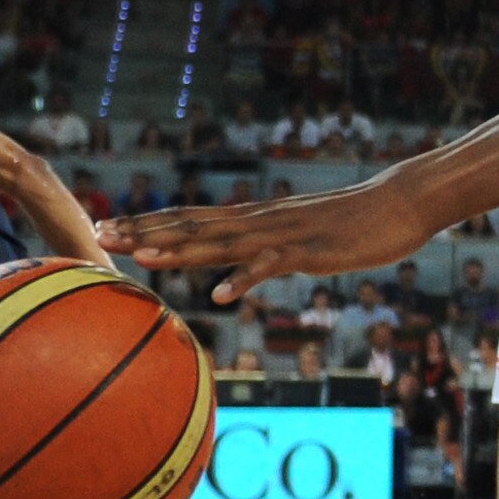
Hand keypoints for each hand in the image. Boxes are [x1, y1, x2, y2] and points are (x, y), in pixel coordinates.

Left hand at [101, 179, 442, 304]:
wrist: (401, 202)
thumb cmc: (356, 222)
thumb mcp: (303, 236)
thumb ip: (271, 248)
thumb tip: (243, 266)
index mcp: (256, 218)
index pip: (190, 218)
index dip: (147, 223)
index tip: (106, 226)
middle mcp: (260, 221)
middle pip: (192, 226)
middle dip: (144, 232)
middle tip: (97, 234)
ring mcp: (283, 235)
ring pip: (221, 242)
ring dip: (179, 251)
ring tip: (139, 257)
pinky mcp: (309, 250)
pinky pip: (270, 266)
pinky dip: (243, 279)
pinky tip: (219, 296)